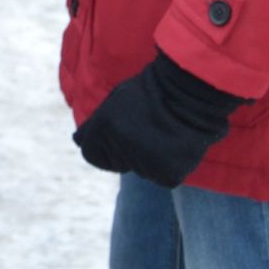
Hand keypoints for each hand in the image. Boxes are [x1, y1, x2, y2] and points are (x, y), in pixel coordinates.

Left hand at [72, 52, 246, 188]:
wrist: (192, 91)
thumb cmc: (152, 93)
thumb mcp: (116, 101)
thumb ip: (95, 126)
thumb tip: (76, 142)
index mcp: (105, 125)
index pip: (91, 154)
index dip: (104, 146)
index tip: (120, 134)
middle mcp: (121, 145)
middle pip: (118, 163)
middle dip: (128, 151)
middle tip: (148, 127)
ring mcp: (145, 161)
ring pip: (142, 171)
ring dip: (151, 158)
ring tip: (164, 131)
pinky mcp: (168, 174)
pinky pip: (163, 178)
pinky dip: (171, 167)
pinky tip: (177, 145)